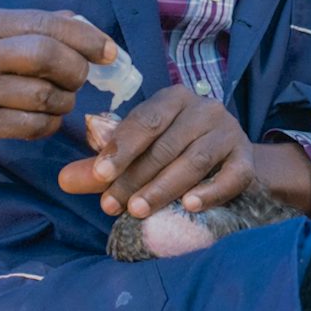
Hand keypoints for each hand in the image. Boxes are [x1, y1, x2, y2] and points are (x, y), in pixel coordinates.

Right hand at [0, 9, 114, 161]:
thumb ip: (31, 24)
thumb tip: (84, 24)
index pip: (46, 26)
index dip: (85, 38)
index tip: (108, 50)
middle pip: (47, 58)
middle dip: (76, 69)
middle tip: (80, 75)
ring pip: (44, 97)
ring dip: (65, 99)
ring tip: (61, 96)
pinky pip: (31, 127)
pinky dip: (50, 123)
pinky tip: (46, 117)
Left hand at [57, 85, 255, 217]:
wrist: (231, 159)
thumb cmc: (175, 151)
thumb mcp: (139, 152)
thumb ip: (103, 166)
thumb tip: (63, 181)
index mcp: (173, 98)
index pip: (144, 120)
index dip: (120, 148)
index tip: (99, 175)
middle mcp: (204, 108)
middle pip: (166, 144)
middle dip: (135, 177)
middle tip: (112, 205)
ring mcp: (229, 132)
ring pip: (194, 160)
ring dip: (164, 187)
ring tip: (139, 212)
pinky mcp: (247, 159)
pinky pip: (231, 177)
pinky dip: (210, 192)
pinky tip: (189, 206)